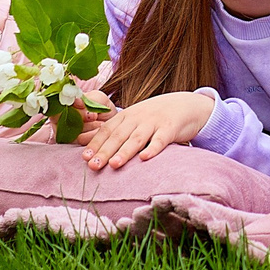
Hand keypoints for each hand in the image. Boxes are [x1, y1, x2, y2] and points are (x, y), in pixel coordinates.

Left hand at [78, 91, 215, 169]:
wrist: (185, 104)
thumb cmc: (154, 117)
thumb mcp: (134, 119)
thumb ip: (114, 130)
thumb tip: (84, 143)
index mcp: (127, 115)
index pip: (107, 129)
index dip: (95, 143)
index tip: (84, 157)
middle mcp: (138, 117)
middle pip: (119, 135)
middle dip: (105, 151)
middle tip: (93, 166)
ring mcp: (155, 122)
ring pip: (137, 138)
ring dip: (125, 151)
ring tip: (114, 164)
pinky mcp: (171, 128)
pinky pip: (161, 140)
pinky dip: (153, 148)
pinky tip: (145, 158)